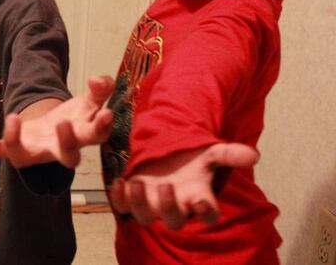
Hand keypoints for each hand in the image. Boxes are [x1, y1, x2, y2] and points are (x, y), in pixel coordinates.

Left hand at [0, 75, 114, 168]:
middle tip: (63, 123)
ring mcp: (34, 152)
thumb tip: (98, 79)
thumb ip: (100, 89)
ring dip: (15, 139)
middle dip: (67, 143)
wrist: (49, 131)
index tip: (106, 113)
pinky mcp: (14, 150)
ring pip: (23, 158)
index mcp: (82, 136)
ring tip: (13, 117)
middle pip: (68, 157)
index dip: (102, 128)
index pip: (97, 137)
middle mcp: (59, 149)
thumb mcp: (89, 100)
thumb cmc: (73, 118)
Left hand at [108, 143, 258, 229]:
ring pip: (145, 217)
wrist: (167, 154)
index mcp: (198, 198)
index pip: (207, 216)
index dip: (205, 213)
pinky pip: (122, 205)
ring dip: (141, 203)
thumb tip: (254, 155)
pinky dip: (119, 197)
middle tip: (167, 187)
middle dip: (169, 208)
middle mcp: (175, 206)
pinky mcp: (132, 197)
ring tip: (139, 183)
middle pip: (173, 221)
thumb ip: (229, 154)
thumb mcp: (210, 152)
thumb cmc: (191, 159)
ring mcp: (152, 204)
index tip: (202, 202)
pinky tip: (119, 182)